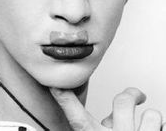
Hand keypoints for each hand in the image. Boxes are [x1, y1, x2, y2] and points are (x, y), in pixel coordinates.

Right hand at [50, 87, 164, 130]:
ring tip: (149, 128)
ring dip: (152, 120)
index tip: (56, 86)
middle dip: (131, 94)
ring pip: (151, 115)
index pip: (77, 118)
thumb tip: (111, 115)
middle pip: (123, 102)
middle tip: (137, 95)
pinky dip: (160, 129)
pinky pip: (163, 125)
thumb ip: (104, 130)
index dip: (65, 99)